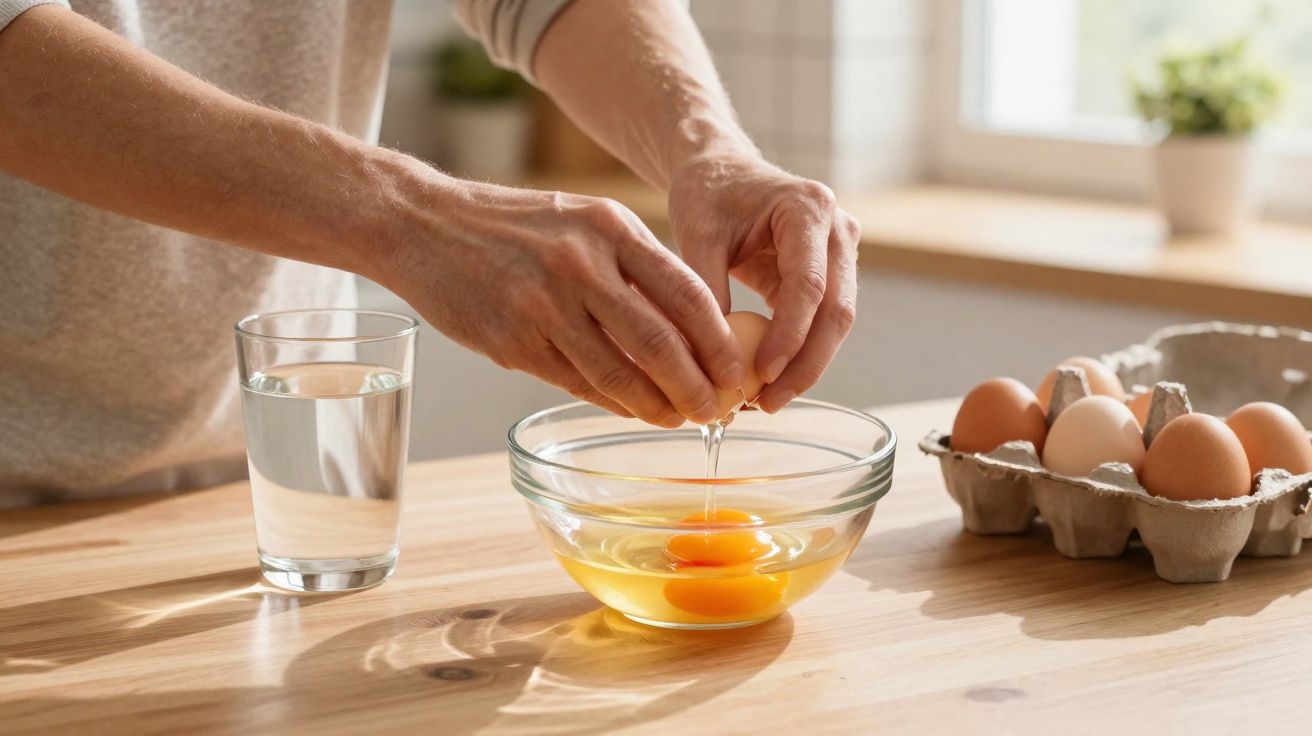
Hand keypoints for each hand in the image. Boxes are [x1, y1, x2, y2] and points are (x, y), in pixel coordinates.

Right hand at [377, 174, 743, 426]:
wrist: (423, 224)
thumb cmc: (512, 226)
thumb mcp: (582, 220)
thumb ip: (634, 264)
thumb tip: (693, 327)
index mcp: (610, 227)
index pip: (688, 293)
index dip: (722, 343)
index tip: (740, 371)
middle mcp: (581, 265)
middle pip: (661, 341)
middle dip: (699, 386)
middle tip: (718, 410)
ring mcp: (544, 306)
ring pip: (620, 372)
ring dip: (657, 405)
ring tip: (679, 419)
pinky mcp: (513, 342)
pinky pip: (577, 383)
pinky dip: (612, 402)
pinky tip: (632, 409)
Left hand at [667, 152, 859, 411]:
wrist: (720, 171)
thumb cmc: (707, 195)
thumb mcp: (698, 235)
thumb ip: (706, 290)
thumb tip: (711, 358)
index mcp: (808, 208)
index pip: (809, 284)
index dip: (790, 335)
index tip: (762, 373)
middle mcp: (837, 228)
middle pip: (837, 311)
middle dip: (806, 364)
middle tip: (769, 403)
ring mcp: (841, 251)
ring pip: (836, 322)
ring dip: (807, 366)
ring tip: (767, 401)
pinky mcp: (831, 273)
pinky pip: (822, 321)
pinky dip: (800, 353)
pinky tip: (770, 382)